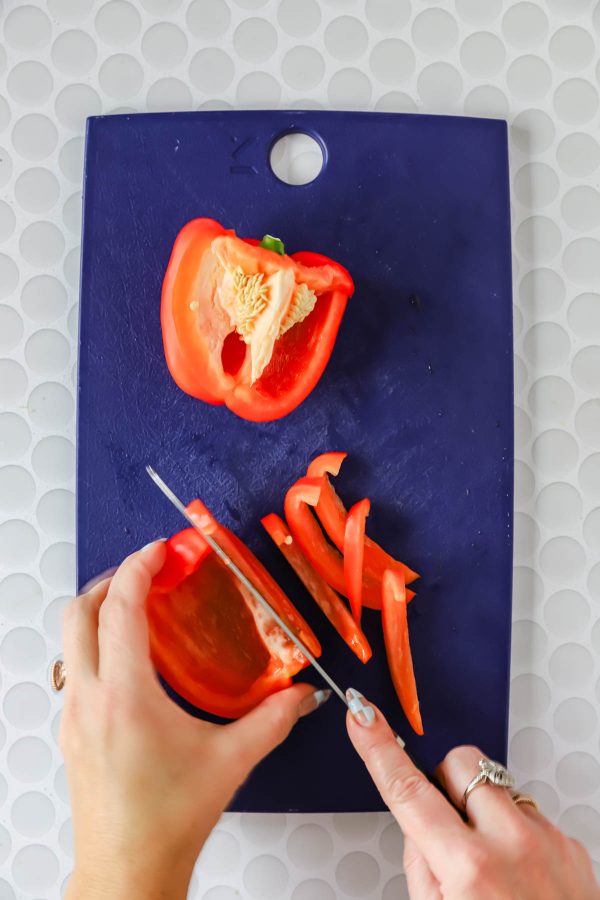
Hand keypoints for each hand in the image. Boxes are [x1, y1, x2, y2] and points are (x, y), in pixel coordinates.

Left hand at [61, 540, 328, 899]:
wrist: (127, 870)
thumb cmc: (167, 822)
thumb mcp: (231, 761)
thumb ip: (273, 719)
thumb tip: (301, 695)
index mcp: (125, 696)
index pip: (119, 609)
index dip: (138, 569)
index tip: (160, 550)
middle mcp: (90, 699)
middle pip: (78, 613)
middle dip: (109, 579)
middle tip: (147, 570)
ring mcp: (74, 715)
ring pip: (69, 640)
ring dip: (98, 610)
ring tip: (138, 605)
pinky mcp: (72, 731)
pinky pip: (75, 668)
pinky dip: (96, 643)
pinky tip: (131, 659)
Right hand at [346, 691, 598, 899]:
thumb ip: (421, 866)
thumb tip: (419, 824)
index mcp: (469, 870)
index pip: (408, 791)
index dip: (378, 748)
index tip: (363, 715)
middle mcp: (512, 845)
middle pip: (458, 763)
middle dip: (444, 783)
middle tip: (446, 825)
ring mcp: (547, 840)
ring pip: (495, 784)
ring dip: (482, 809)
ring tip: (490, 862)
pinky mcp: (570, 843)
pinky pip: (528, 811)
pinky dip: (514, 832)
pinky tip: (517, 875)